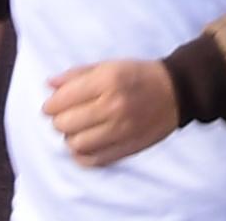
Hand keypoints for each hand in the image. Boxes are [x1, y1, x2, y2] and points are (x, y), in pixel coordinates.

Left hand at [41, 58, 182, 167]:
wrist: (175, 92)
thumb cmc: (139, 75)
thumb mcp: (109, 65)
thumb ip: (77, 74)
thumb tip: (49, 85)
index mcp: (107, 80)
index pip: (62, 100)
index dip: (50, 105)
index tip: (52, 105)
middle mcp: (113, 106)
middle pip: (65, 124)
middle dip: (58, 120)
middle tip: (64, 116)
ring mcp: (120, 130)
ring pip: (76, 144)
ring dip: (70, 138)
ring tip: (76, 130)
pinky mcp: (127, 148)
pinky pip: (92, 160)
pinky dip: (81, 155)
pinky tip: (85, 144)